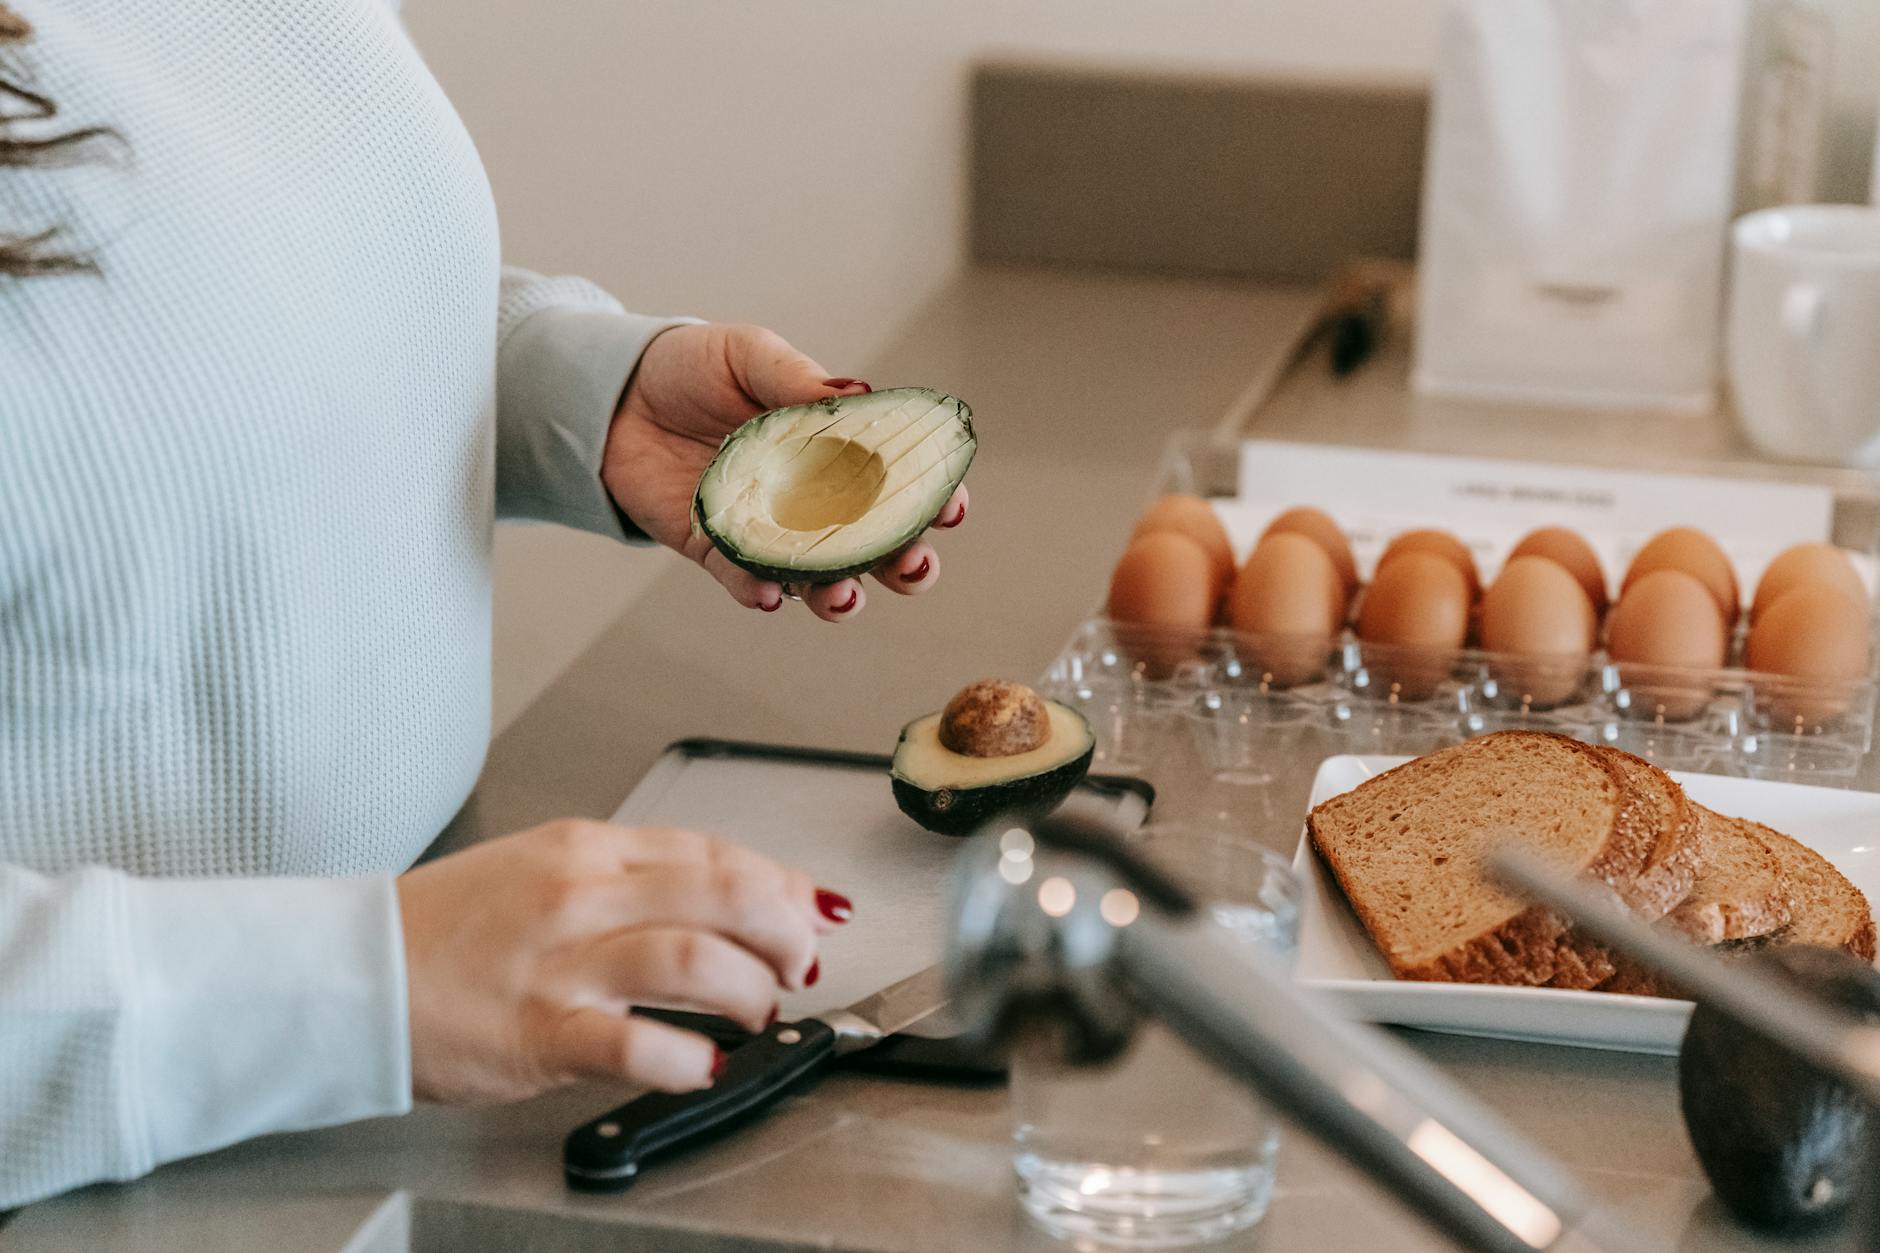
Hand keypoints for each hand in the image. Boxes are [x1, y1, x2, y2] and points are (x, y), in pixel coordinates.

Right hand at [396, 819, 850, 1103]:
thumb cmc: (445, 930)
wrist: (349, 972)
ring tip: (759, 1012)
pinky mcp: (539, 1032)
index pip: (714, 851)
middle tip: (801, 962)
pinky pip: (634, 1044)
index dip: (780, 883)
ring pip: (695, 959)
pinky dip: (685, 1058)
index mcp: (586, 849)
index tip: (810, 911)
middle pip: (724, 892)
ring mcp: (561, 964)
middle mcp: (581, 895)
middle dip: (785, 929)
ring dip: (750, 991)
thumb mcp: (542, 873)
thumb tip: (721, 898)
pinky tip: (702, 1065)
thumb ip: (630, 882)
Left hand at [602, 322, 968, 622]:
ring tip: (841, 594)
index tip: (949, 507)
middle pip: (876, 546)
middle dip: (906, 564)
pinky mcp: (717, 550)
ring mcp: (768, 530)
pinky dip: (761, 592)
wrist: (614, 395)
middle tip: (914, 564)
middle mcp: (812, 499)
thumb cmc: (691, 368)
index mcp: (836, 449)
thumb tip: (855, 392)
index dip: (931, 498)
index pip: (898, 481)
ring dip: (839, 595)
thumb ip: (795, 379)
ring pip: (820, 580)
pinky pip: (747, 582)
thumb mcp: (747, 355)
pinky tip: (770, 593)